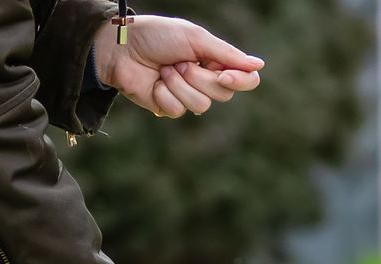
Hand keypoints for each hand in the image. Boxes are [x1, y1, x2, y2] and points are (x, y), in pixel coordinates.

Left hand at [93, 16, 264, 118]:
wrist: (122, 49)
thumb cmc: (157, 36)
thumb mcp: (195, 39)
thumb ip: (226, 54)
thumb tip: (259, 66)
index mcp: (215, 59)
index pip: (245, 79)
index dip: (240, 81)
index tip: (224, 75)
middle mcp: (205, 78)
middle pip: (223, 94)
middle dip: (200, 79)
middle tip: (180, 63)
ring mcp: (187, 94)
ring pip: (201, 106)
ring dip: (180, 86)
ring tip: (165, 71)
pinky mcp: (169, 107)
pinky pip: (178, 111)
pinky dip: (165, 95)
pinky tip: (155, 83)